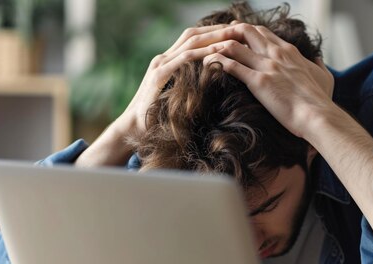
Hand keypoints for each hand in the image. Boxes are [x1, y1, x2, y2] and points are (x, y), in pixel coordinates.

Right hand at [76, 24, 236, 166]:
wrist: (133, 127)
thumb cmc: (156, 117)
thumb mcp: (176, 97)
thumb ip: (189, 87)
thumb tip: (210, 87)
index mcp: (168, 61)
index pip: (193, 39)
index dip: (213, 32)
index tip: (234, 31)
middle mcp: (163, 58)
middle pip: (193, 34)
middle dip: (216, 29)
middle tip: (238, 27)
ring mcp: (160, 64)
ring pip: (190, 42)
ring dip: (213, 37)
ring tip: (232, 34)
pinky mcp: (159, 75)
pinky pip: (183, 59)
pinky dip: (201, 53)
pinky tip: (217, 52)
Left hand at [201, 23, 334, 139]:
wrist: (318, 116)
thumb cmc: (321, 100)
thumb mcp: (324, 76)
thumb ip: (318, 64)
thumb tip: (317, 58)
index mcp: (289, 51)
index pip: (262, 32)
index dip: (246, 32)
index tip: (234, 36)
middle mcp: (276, 53)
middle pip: (246, 30)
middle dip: (228, 33)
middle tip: (215, 42)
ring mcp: (267, 66)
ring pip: (234, 45)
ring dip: (217, 46)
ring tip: (204, 52)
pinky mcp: (259, 81)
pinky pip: (231, 65)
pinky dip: (216, 62)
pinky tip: (207, 65)